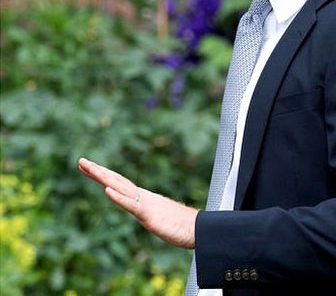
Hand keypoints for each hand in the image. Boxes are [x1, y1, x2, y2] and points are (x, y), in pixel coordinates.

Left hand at [78, 157, 197, 248]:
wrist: (200, 229)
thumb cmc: (182, 226)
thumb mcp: (160, 218)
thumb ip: (151, 213)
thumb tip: (148, 213)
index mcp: (143, 198)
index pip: (119, 184)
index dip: (103, 174)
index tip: (88, 166)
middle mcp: (143, 197)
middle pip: (117, 181)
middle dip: (98, 171)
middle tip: (81, 161)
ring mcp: (146, 204)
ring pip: (122, 188)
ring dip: (104, 178)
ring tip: (90, 168)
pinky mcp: (150, 215)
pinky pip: (132, 205)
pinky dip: (119, 197)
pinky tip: (107, 191)